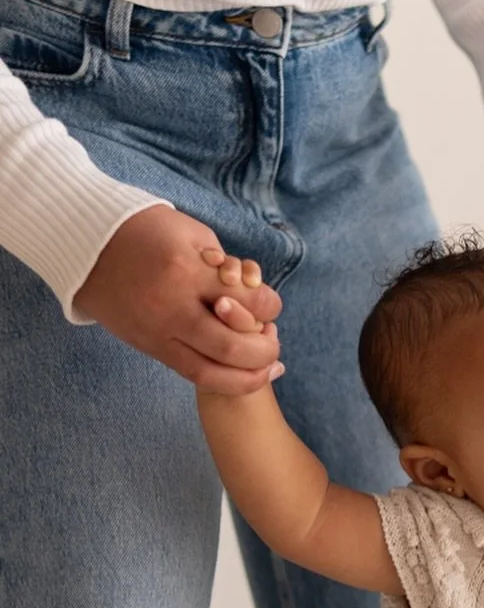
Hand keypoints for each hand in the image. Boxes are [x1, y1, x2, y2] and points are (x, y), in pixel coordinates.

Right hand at [72, 206, 281, 393]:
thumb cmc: (143, 228)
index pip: (246, 302)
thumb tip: (252, 291)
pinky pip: (190, 372)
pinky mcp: (148, 346)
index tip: (272, 304)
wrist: (85, 243)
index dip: (270, 307)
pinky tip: (240, 375)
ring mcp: (157, 332)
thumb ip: (222, 264)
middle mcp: (171, 308)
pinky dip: (220, 378)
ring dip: (246, 378)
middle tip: (274, 344)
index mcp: (186, 271)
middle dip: (264, 351)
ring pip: (209, 372)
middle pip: (231, 347)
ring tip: (267, 371)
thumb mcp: (190, 232)